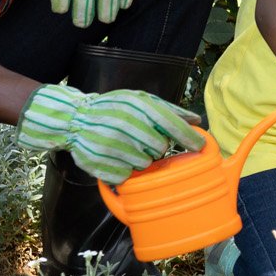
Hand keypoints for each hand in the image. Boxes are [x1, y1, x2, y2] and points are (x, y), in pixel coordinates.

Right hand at [17, 83, 202, 183]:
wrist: (75, 120)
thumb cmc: (113, 108)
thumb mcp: (139, 99)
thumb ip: (168, 109)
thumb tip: (196, 120)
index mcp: (137, 106)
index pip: (172, 125)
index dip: (190, 138)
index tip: (200, 146)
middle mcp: (125, 126)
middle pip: (161, 148)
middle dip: (158, 146)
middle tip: (144, 140)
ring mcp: (113, 147)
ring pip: (145, 163)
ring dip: (141, 159)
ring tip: (128, 147)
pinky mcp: (102, 167)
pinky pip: (128, 175)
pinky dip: (126, 170)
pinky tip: (117, 158)